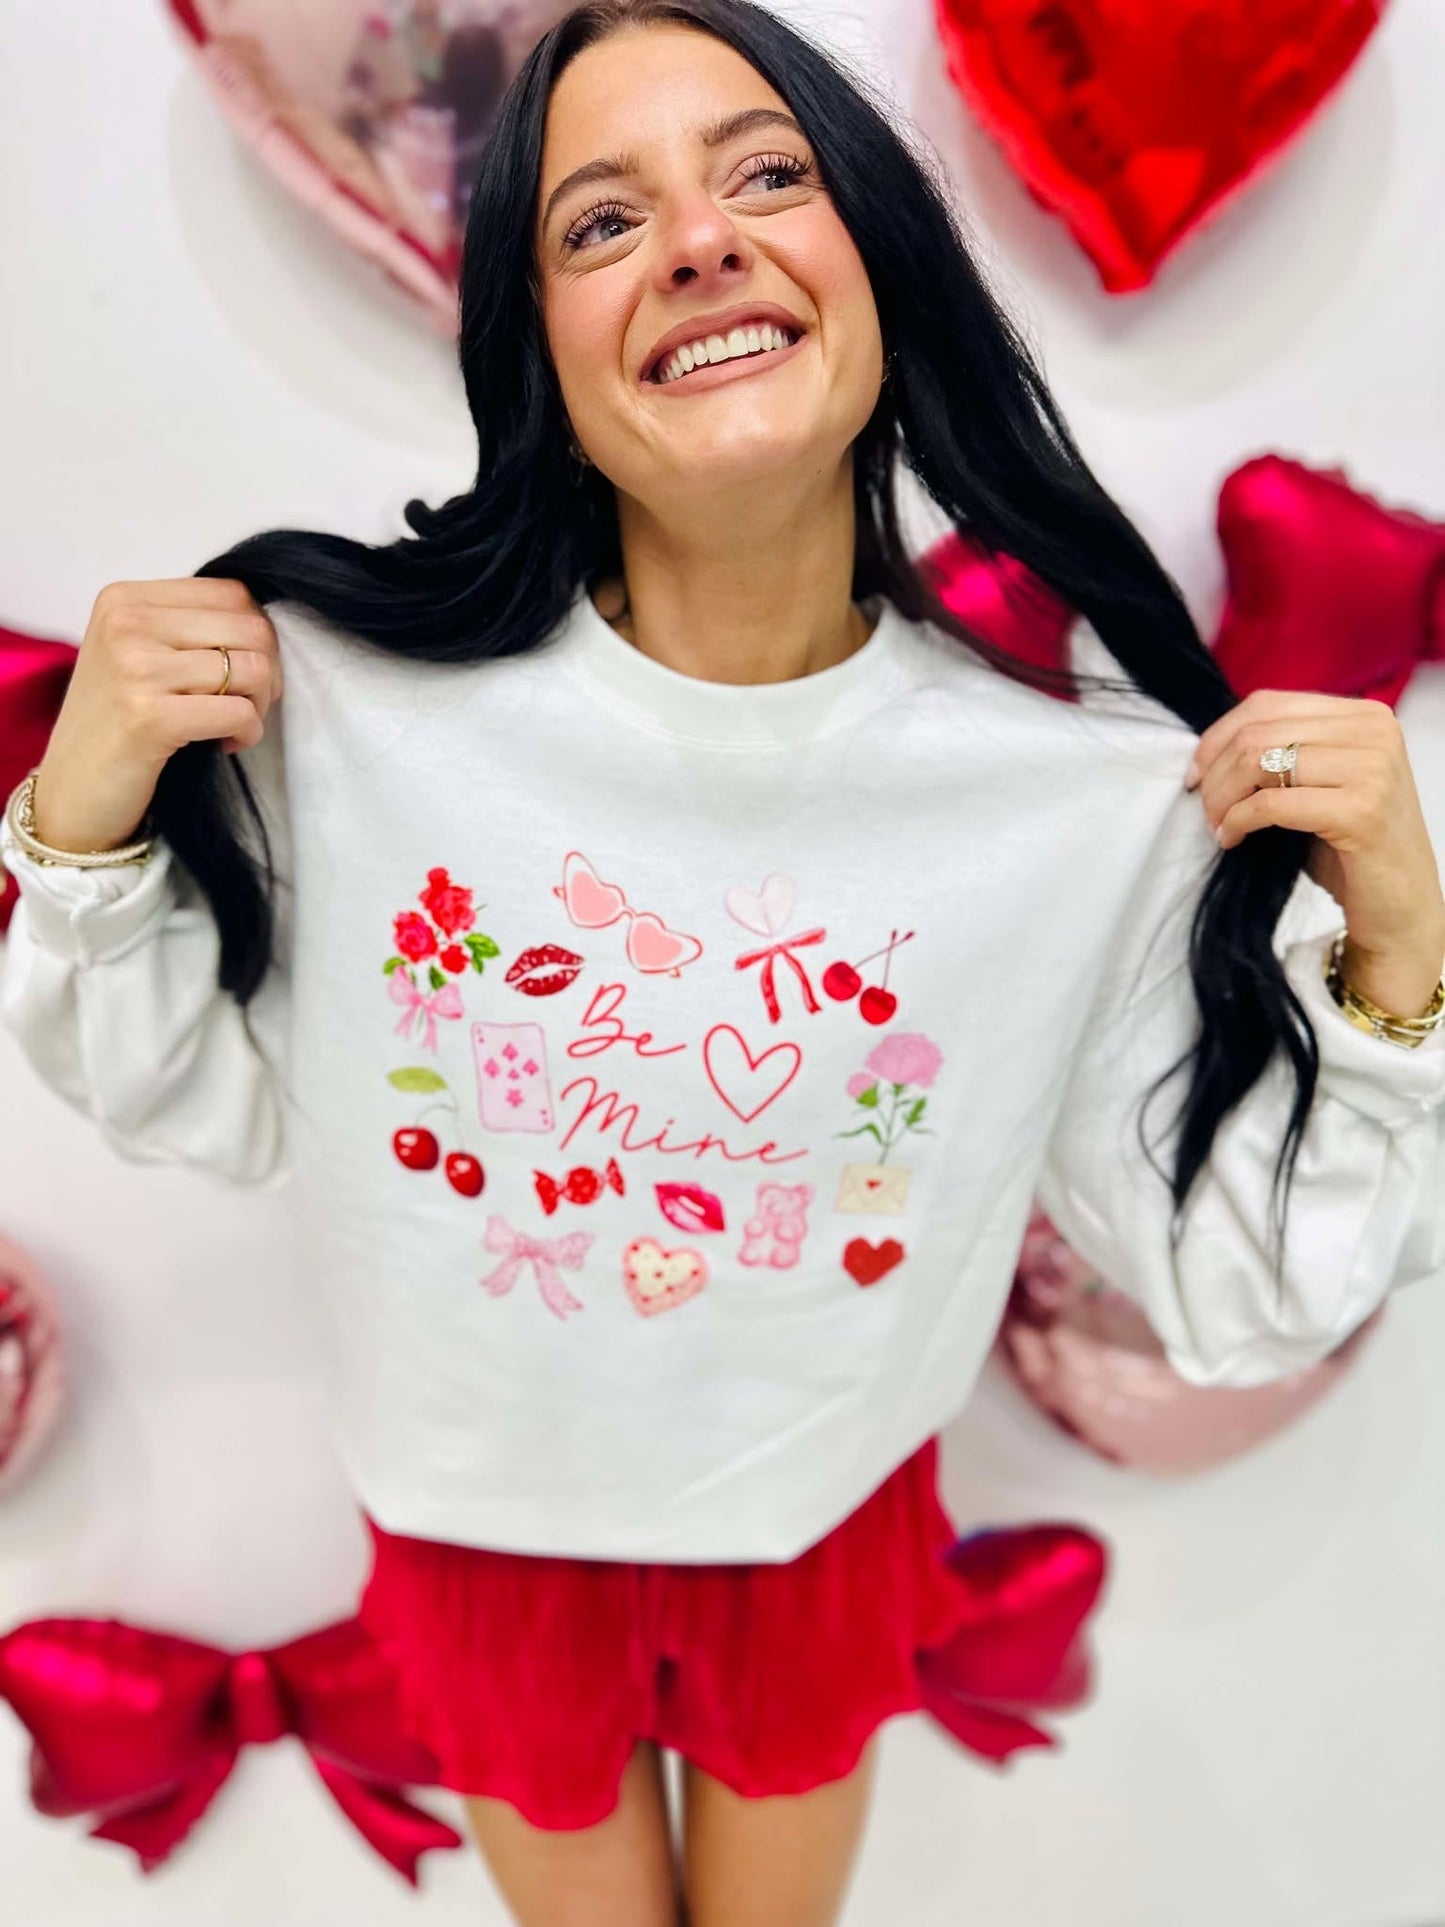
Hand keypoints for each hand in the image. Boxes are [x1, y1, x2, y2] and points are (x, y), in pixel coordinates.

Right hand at [30, 578, 281, 855]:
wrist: (72, 793)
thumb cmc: (117, 725)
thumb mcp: (139, 655)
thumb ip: (188, 628)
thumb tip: (266, 623)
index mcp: (125, 600)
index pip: (233, 594)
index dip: (258, 636)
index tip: (245, 672)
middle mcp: (126, 623)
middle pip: (250, 628)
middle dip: (268, 672)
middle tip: (247, 704)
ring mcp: (135, 668)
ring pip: (252, 669)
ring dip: (259, 706)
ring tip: (235, 726)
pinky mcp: (150, 717)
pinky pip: (239, 712)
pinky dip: (248, 733)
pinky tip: (227, 745)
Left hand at [1185, 688, 1444, 1005]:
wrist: (1400, 904)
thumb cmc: (1350, 846)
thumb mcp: (1320, 783)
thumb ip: (1284, 752)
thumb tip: (1208, 750)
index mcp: (1364, 715)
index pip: (1266, 704)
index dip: (1217, 738)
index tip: (1195, 774)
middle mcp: (1374, 732)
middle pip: (1257, 733)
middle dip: (1215, 774)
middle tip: (1204, 809)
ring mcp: (1371, 769)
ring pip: (1259, 761)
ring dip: (1222, 798)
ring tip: (1218, 824)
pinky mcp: (1361, 810)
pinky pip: (1271, 803)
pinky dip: (1237, 820)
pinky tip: (1231, 838)